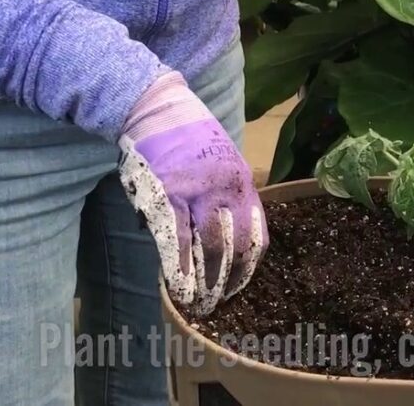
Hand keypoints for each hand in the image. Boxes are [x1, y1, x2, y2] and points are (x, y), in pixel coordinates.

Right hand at [118, 71, 267, 315]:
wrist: (157, 109)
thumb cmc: (188, 138)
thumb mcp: (221, 163)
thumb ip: (225, 198)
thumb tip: (219, 238)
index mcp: (243, 184)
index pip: (256, 237)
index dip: (247, 268)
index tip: (237, 286)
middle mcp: (227, 191)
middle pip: (235, 248)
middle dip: (227, 282)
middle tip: (217, 303)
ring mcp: (198, 195)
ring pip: (210, 249)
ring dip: (205, 282)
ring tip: (198, 303)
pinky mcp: (167, 198)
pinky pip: (177, 242)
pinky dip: (179, 269)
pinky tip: (179, 288)